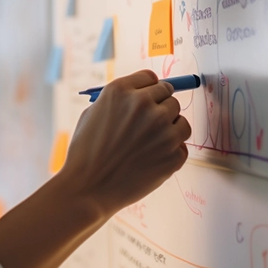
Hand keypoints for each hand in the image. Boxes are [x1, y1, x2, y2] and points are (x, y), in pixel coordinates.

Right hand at [57, 69, 190, 219]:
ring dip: (169, 128)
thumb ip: (119, 101)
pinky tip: (150, 160)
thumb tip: (146, 94)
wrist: (88, 189)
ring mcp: (162, 129)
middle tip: (146, 125)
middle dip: (159, 107)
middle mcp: (144, 105)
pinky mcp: (174, 154)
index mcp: (121, 91)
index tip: (147, 99)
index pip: (150, 78)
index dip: (148, 89)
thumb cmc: (86, 152)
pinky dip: (170, 152)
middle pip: (168, 94)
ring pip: (180, 119)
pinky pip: (181, 145)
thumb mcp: (93, 114)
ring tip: (147, 144)